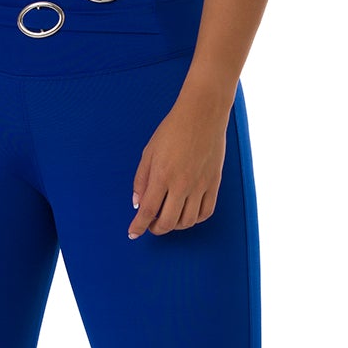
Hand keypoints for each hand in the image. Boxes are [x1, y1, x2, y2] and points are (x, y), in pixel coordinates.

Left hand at [128, 85, 231, 237]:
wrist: (202, 115)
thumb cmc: (173, 130)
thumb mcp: (148, 152)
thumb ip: (141, 180)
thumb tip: (138, 204)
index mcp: (162, 175)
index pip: (148, 211)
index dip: (138, 226)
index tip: (133, 233)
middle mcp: (182, 184)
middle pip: (168, 222)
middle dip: (155, 229)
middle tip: (150, 225)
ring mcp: (200, 185)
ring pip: (187, 221)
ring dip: (174, 225)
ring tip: (168, 217)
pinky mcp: (214, 183)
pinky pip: (206, 212)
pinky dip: (195, 219)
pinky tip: (187, 213)